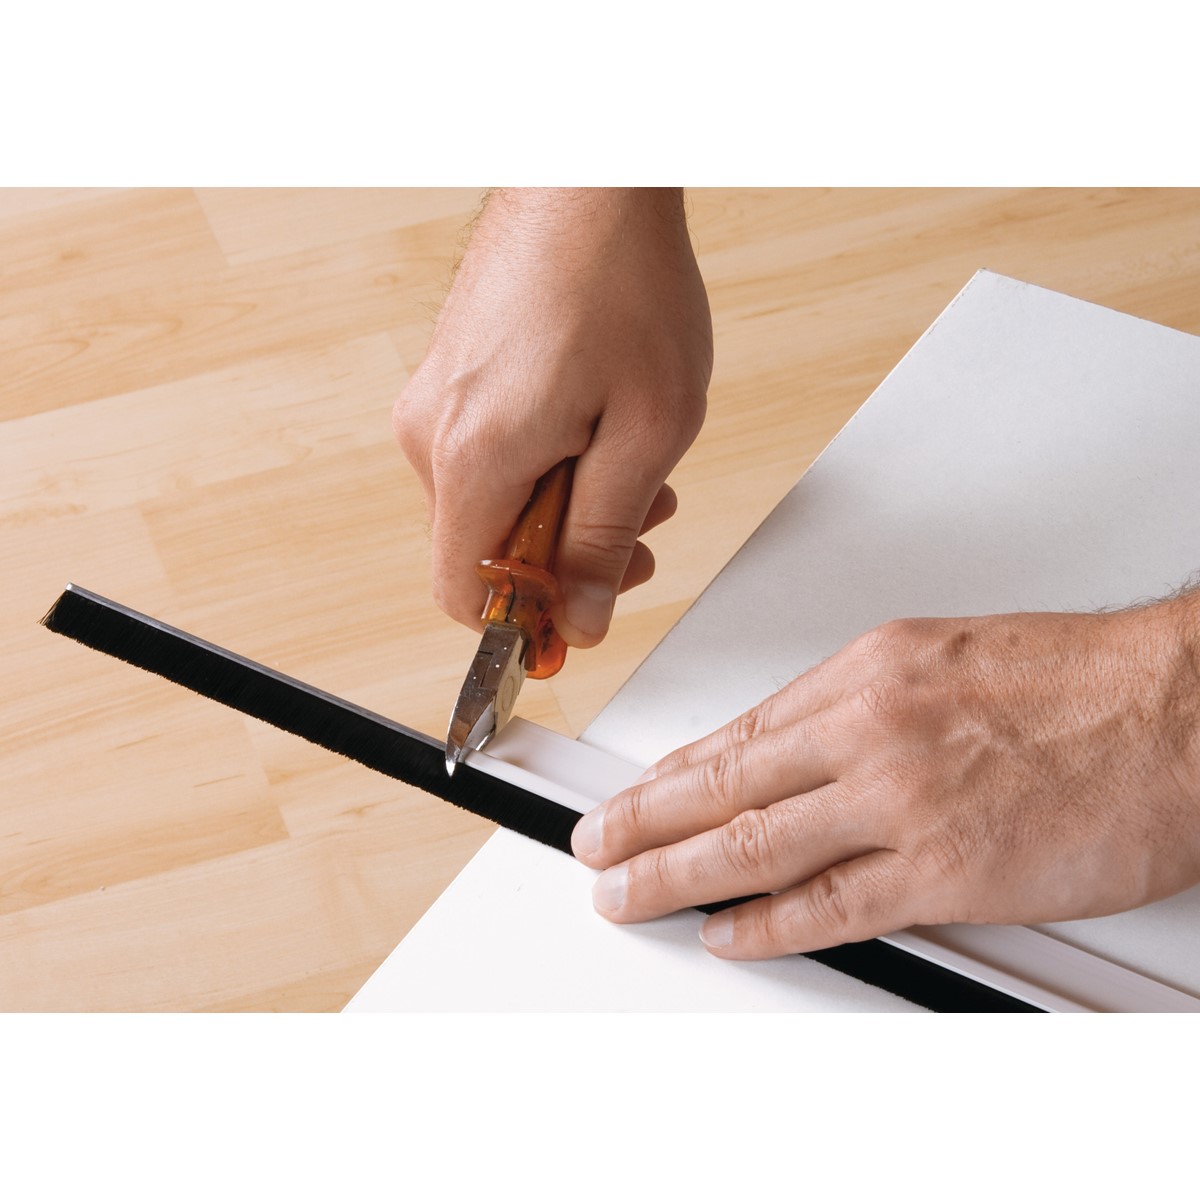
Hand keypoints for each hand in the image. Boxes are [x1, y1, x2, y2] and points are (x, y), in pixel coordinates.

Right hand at [393, 188, 711, 647]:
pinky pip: (491, 456)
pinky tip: (602, 430)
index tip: (582, 613)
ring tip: (637, 468)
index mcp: (473, 457)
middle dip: (568, 555)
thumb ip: (607, 537)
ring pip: (494, 503)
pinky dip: (548, 464)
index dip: (525, 620)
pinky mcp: (450, 378)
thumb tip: (583, 618)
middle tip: (642, 528)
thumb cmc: (624, 284)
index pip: (462, 593)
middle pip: (485, 550)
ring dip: (567, 507)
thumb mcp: (646, 432)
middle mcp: (431, 433)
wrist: (589, 178)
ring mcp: (434, 400)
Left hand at [571, 597, 1199, 957]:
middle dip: (642, 821)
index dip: (671, 773)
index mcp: (864, 674)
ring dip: (675, 873)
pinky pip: (832, 904)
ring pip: (754, 843)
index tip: (631, 794)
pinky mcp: (947, 870)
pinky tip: (725, 930)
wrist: (1177, 706)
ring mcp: (901, 801)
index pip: (739, 734)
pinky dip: (767, 923)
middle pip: (723, 786)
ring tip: (625, 890)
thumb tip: (792, 745)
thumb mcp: (940, 656)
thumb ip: (858, 704)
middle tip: (594, 844)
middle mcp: (868, 731)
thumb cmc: (1073, 678)